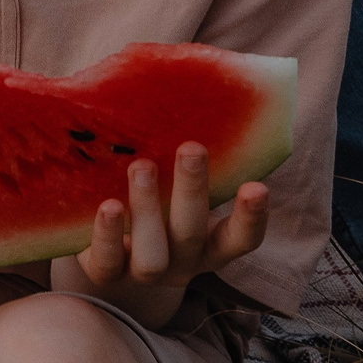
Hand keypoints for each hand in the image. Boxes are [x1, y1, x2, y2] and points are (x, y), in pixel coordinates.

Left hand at [66, 144, 268, 310]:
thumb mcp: (171, 185)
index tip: (256, 186)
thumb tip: (172, 87)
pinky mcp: (105, 274)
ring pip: (152, 256)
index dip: (251, 218)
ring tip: (142, 167)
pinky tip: (108, 205)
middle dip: (193, 190)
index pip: (240, 239)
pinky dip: (108, 234)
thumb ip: (175, 155)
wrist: (107, 253)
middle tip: (191, 148)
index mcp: (208, 242)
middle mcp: (182, 261)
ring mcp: (145, 273)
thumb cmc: (149, 201)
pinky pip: (109, 263)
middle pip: (192, 233)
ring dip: (148, 209)